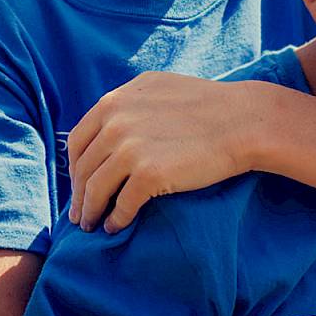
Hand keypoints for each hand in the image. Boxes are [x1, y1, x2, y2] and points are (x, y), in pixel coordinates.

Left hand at [66, 72, 263, 233]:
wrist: (242, 121)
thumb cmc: (206, 105)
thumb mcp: (156, 89)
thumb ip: (127, 104)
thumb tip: (106, 126)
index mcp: (115, 100)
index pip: (77, 140)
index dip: (73, 168)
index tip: (78, 184)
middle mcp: (116, 121)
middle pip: (83, 167)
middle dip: (79, 195)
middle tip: (80, 214)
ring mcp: (130, 148)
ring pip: (96, 189)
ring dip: (91, 211)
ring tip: (93, 224)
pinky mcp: (148, 174)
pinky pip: (121, 205)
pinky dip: (116, 219)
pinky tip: (117, 226)